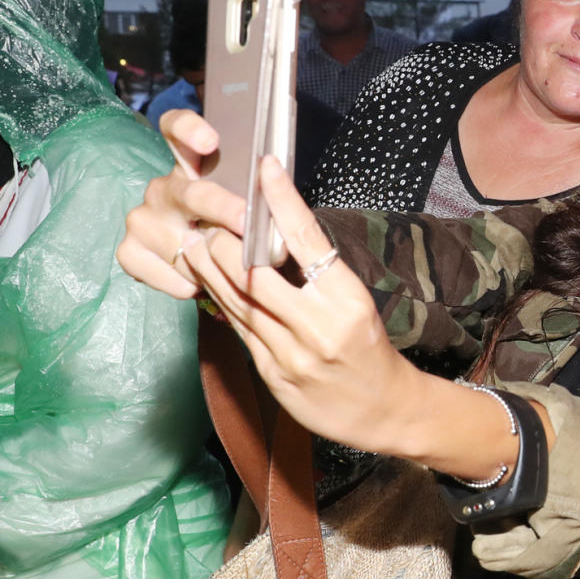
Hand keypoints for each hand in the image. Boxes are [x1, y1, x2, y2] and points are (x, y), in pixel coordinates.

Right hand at [118, 109, 288, 299]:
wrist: (210, 264)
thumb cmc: (235, 228)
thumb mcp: (247, 207)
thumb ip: (256, 202)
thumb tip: (275, 216)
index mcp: (190, 165)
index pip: (176, 130)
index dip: (190, 129)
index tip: (211, 141)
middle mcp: (162, 189)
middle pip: (191, 194)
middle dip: (223, 209)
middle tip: (247, 222)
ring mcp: (141, 219)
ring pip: (180, 241)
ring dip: (209, 259)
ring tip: (229, 269)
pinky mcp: (128, 251)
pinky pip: (162, 272)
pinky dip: (184, 282)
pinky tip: (197, 283)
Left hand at [176, 155, 423, 452]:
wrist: (385, 410)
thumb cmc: (371, 349)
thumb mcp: (357, 304)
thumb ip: (318, 275)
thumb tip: (278, 235)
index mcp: (347, 300)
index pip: (307, 240)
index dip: (282, 201)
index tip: (265, 168)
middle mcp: (317, 326)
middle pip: (255, 272)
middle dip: (225, 242)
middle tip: (208, 220)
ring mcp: (291, 354)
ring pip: (238, 301)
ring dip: (210, 269)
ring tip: (194, 246)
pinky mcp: (272, 376)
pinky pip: (239, 331)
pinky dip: (222, 303)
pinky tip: (209, 286)